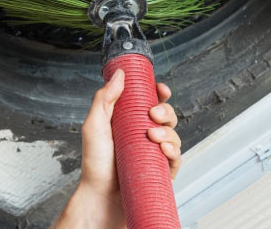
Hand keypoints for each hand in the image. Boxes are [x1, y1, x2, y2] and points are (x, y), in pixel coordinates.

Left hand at [54, 69, 181, 227]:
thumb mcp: (95, 125)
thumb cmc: (95, 163)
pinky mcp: (161, 170)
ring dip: (168, 130)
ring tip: (153, 136)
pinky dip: (174, 150)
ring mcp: (154, 152)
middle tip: (153, 114)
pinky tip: (164, 148)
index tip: (160, 89)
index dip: (159, 93)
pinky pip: (176, 157)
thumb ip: (104, 98)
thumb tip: (120, 74)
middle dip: (165, 110)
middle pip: (166, 115)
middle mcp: (144, 135)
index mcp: (130, 121)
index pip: (150, 101)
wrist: (100, 196)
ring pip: (174, 134)